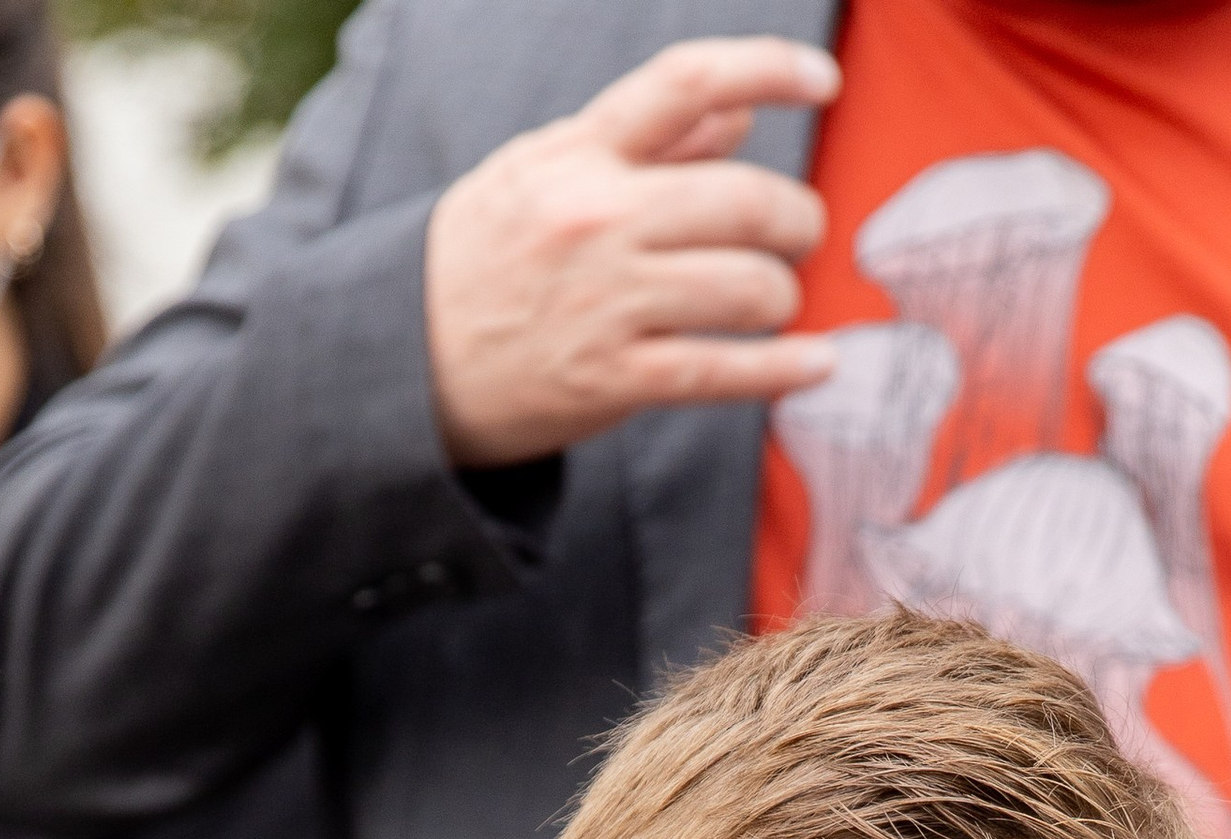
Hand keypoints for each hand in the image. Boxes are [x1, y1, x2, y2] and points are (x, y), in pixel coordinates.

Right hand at [425, 36, 839, 465]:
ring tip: (772, 298)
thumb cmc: (490, 253)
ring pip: (746, 289)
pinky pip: (723, 371)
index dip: (769, 66)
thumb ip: (651, 140)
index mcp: (582, 152)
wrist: (409, 355)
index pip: (687, 81)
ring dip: (781, 295)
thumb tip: (740, 108)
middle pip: (743, 201)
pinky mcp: (613, 379)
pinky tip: (816, 363)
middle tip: (801, 231)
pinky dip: (784, 370)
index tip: (821, 79)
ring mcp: (606, 302)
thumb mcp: (549, 168)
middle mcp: (597, 218)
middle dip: (797, 219)